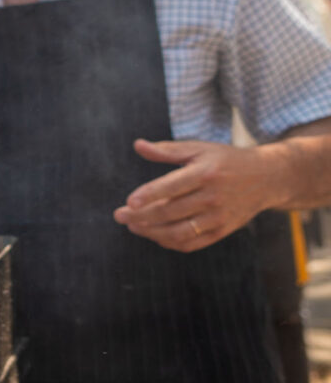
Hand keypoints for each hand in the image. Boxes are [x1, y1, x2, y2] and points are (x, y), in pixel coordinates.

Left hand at [113, 138, 277, 251]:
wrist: (267, 178)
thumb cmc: (225, 160)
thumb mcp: (199, 149)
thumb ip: (167, 150)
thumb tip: (137, 145)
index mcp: (205, 173)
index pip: (173, 186)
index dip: (150, 194)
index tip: (129, 201)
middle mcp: (213, 197)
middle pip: (171, 211)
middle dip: (141, 216)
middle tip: (119, 215)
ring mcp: (219, 216)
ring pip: (179, 231)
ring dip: (151, 232)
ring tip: (132, 226)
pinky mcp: (223, 230)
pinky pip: (192, 243)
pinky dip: (170, 242)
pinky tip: (154, 235)